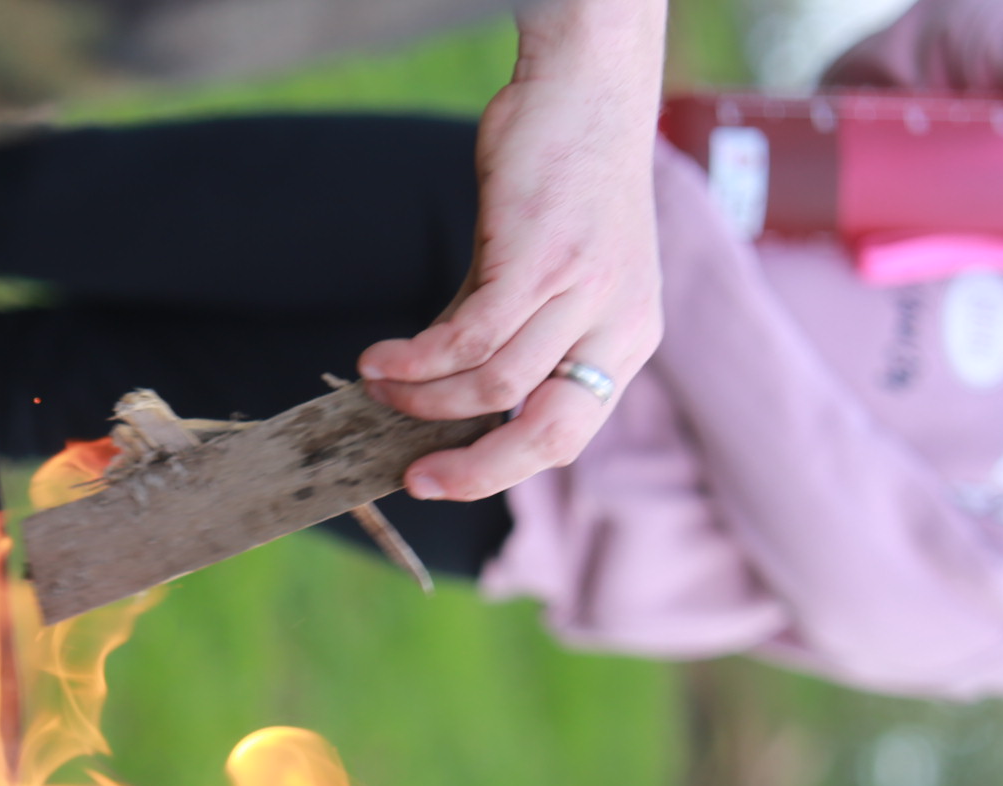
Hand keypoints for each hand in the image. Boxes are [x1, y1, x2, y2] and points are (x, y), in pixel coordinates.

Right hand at [357, 0, 665, 502]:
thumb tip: (435, 386)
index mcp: (626, 339)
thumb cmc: (562, 178)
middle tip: (415, 479)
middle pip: (548, 436)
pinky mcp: (540, 260)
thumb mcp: (545, 272)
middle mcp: (617, 325)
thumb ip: (504, 333)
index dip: (500, 469)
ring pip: (496, 386)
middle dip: (475, 469)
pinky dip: (416, 359)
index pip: (569, 436)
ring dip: (425, 400)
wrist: (585, 90)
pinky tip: (379, 359)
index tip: (439, 475)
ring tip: (376, 388)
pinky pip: (470, 337)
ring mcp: (583, 293)